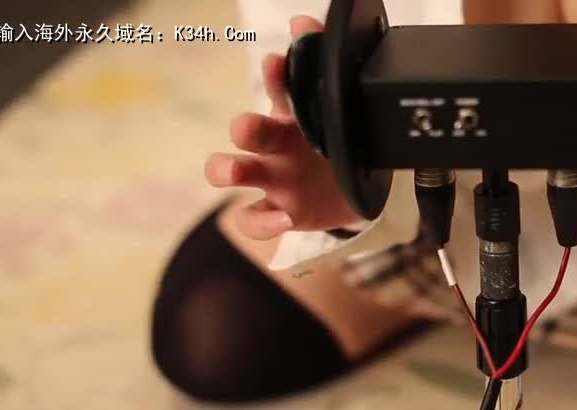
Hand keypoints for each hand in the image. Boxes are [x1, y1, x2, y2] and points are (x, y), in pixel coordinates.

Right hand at [204, 15, 361, 240]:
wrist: (349, 193)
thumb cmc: (332, 145)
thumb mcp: (336, 113)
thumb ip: (324, 70)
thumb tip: (305, 20)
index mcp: (293, 118)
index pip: (280, 90)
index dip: (276, 77)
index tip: (277, 62)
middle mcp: (275, 146)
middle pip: (251, 132)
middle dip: (246, 128)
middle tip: (246, 127)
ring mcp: (272, 179)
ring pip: (236, 171)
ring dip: (227, 169)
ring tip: (233, 170)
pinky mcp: (277, 212)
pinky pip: (254, 218)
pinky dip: (263, 223)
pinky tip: (282, 220)